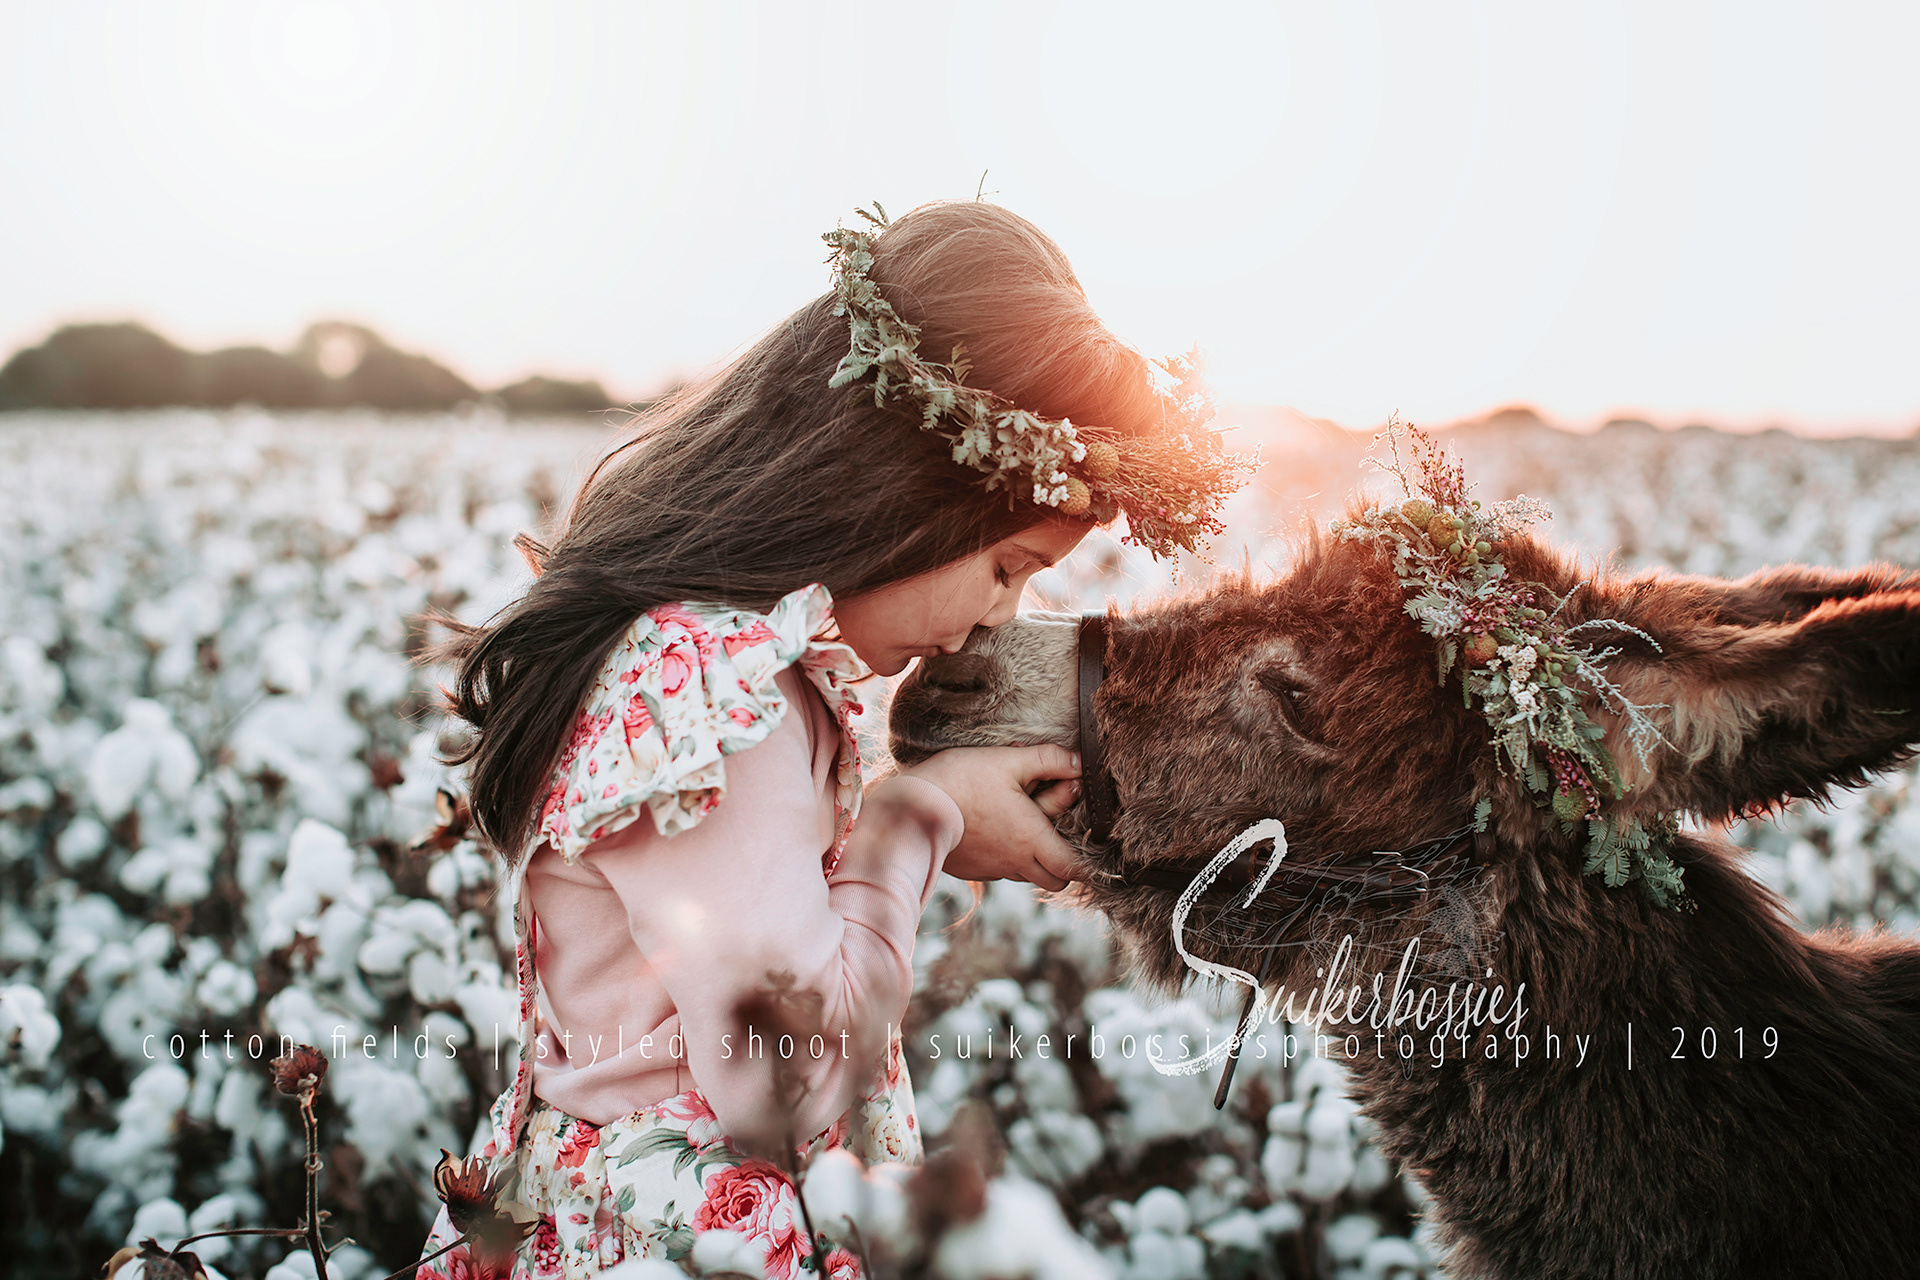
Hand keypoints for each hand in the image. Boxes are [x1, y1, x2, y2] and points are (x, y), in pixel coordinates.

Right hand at [897, 744, 1081, 890]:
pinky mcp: (972, 870)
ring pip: (1027, 875)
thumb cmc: (961, 781)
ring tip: (1023, 825)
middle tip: (1057, 832)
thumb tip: (1077, 762)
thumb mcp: (1008, 761)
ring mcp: (992, 870)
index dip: (1089, 864)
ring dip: (1034, 857)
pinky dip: (1007, 856)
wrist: (910, 809)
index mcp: (1031, 839)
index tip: (1092, 848)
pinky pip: (1000, 870)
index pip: (1075, 869)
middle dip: (1064, 863)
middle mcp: (1015, 862)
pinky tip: (995, 830)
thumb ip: (1048, 760)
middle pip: (1056, 881)